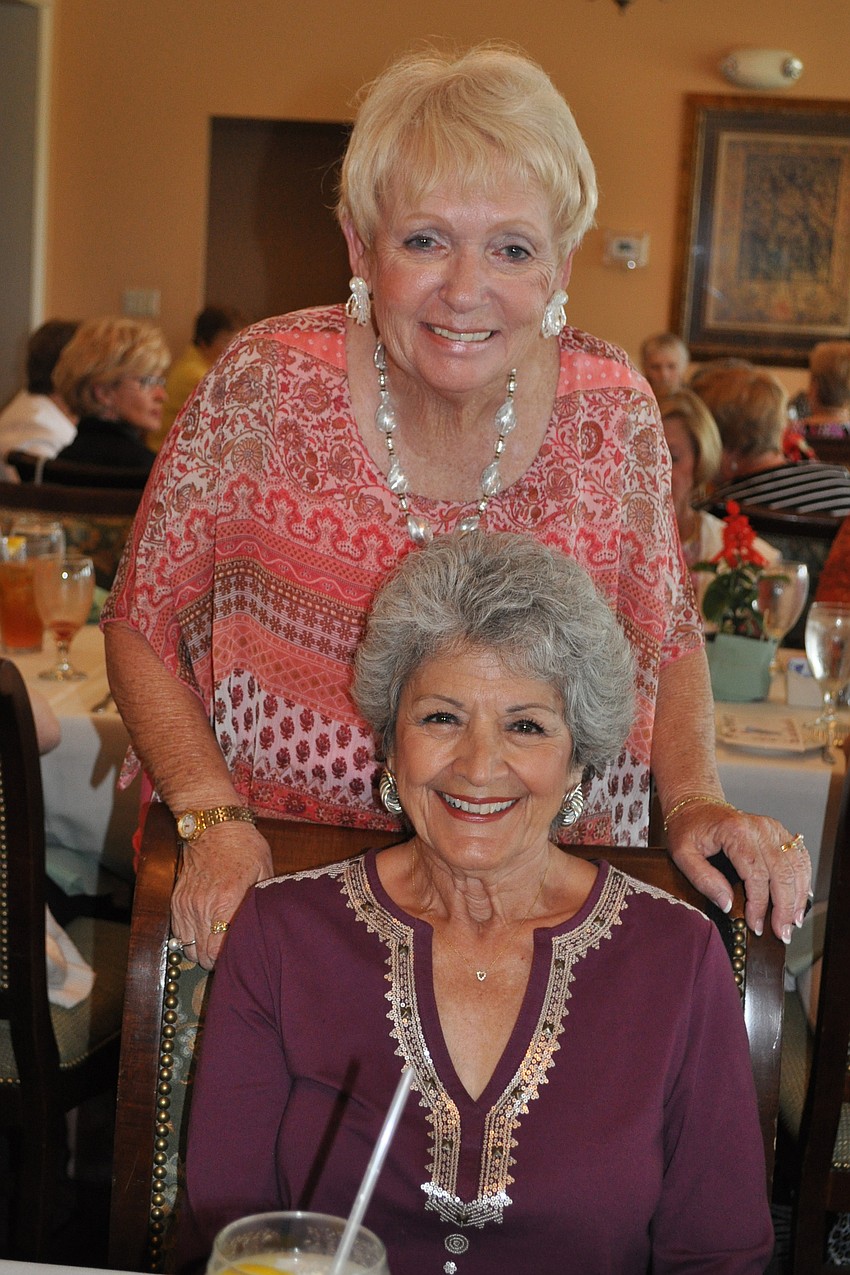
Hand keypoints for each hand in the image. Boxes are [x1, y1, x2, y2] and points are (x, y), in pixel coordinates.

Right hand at [170, 823, 273, 968]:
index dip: (229, 958)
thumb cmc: (243, 846)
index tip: (238, 954)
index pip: (219, 951)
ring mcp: (185, 904)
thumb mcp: (264, 871)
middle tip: (227, 952)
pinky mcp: (176, 900)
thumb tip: (266, 926)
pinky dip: (189, 936)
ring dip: (200, 948)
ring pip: (187, 946)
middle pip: (201, 954)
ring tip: (215, 941)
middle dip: (214, 958)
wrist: (213, 825)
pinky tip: (204, 929)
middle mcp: (202, 907)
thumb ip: (261, 902)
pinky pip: (178, 932)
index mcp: (226, 902)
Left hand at [667, 803, 810, 942]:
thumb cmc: (687, 829)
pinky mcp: (778, 830)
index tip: (755, 926)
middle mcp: (759, 827)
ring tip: (793, 921)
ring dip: (797, 896)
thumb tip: (727, 905)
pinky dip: (803, 878)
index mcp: (735, 832)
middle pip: (782, 872)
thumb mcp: (682, 854)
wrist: (695, 805)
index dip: (759, 904)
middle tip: (782, 932)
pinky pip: (798, 855)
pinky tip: (801, 898)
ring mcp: (771, 827)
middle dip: (785, 907)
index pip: (756, 874)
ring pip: (796, 865)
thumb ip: (703, 880)